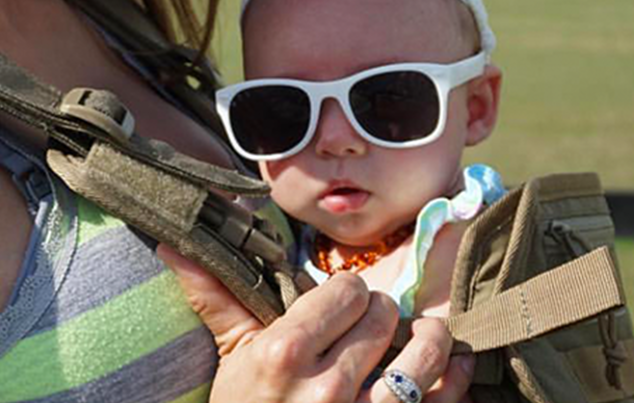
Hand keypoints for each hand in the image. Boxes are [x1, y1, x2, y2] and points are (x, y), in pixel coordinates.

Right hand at [157, 246, 473, 402]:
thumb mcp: (231, 363)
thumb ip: (214, 298)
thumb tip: (173, 246)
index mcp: (286, 354)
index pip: (344, 290)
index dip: (348, 291)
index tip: (344, 300)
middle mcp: (330, 387)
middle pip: (384, 316)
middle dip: (381, 312)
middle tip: (375, 319)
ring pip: (427, 355)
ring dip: (430, 338)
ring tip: (422, 334)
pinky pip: (449, 400)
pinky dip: (460, 378)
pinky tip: (456, 365)